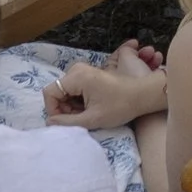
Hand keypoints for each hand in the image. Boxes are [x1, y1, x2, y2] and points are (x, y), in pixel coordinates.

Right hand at [42, 55, 163, 129]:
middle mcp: (77, 69)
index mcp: (76, 76)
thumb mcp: (91, 119)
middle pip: (58, 92)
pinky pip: (75, 90)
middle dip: (64, 109)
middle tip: (80, 119)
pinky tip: (91, 109)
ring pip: (66, 92)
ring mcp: (84, 71)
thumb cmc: (119, 106)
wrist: (142, 95)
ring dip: (72, 107)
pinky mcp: (90, 76)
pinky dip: (79, 102)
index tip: (66, 121)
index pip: (50, 93)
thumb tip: (49, 122)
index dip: (54, 110)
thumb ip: (67, 122)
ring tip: (88, 115)